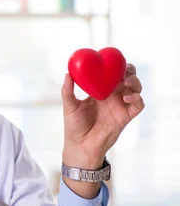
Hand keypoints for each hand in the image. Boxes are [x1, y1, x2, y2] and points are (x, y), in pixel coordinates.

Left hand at [60, 63, 144, 197]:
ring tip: (125, 82)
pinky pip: (138, 105)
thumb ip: (68, 90)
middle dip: (129, 71)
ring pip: (135, 89)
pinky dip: (136, 98)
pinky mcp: (126, 117)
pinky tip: (126, 98)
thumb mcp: (69, 106)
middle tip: (124, 69)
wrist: (80, 146)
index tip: (113, 59)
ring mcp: (120, 106)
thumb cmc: (74, 127)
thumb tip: (67, 73)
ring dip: (134, 82)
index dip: (116, 66)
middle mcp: (112, 97)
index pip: (111, 75)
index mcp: (100, 92)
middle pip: (127, 79)